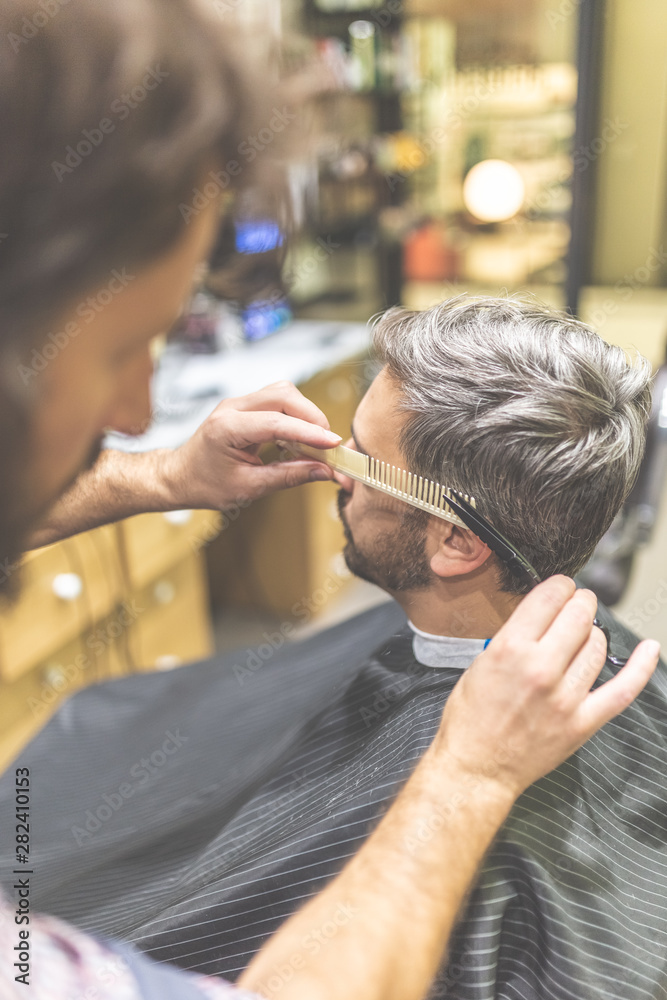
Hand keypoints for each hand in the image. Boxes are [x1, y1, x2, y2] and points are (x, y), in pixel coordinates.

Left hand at [163, 381, 339, 509]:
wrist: (180, 476)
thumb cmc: (206, 484)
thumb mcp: (249, 488)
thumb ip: (288, 476)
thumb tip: (323, 471)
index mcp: (227, 427)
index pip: (277, 423)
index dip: (309, 432)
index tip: (333, 444)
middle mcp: (232, 407)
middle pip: (284, 395)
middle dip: (312, 417)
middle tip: (328, 445)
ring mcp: (238, 403)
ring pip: (283, 393)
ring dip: (305, 414)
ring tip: (315, 442)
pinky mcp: (245, 406)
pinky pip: (277, 400)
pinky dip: (294, 415)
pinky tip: (299, 437)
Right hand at [434, 576, 659, 798]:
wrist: (476, 768)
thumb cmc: (470, 720)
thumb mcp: (480, 663)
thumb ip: (513, 637)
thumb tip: (542, 615)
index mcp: (509, 649)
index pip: (550, 597)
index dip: (560, 586)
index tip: (561, 588)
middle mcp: (540, 668)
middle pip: (579, 615)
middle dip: (580, 603)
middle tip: (577, 605)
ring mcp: (565, 697)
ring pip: (598, 644)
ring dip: (593, 633)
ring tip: (582, 636)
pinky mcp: (582, 722)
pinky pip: (623, 689)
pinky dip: (641, 667)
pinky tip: (649, 649)